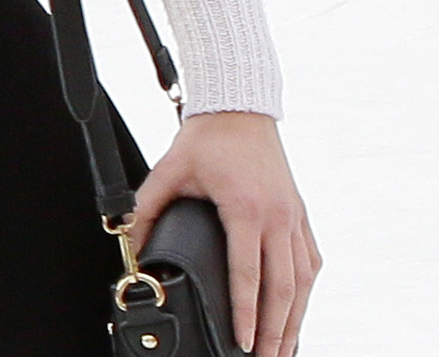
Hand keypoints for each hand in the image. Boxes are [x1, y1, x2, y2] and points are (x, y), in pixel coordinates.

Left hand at [130, 111, 318, 356]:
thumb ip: (145, 210)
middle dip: (276, 331)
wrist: (240, 107)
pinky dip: (305, 294)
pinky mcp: (300, 215)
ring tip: (284, 351)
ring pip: (303, 281)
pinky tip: (297, 315)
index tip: (243, 343)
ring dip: (295, 320)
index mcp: (247, 208)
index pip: (248, 273)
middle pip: (283, 287)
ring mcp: (294, 216)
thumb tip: (128, 249)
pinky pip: (310, 263)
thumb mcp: (168, 172)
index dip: (246, 313)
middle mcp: (278, 216)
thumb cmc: (205, 139)